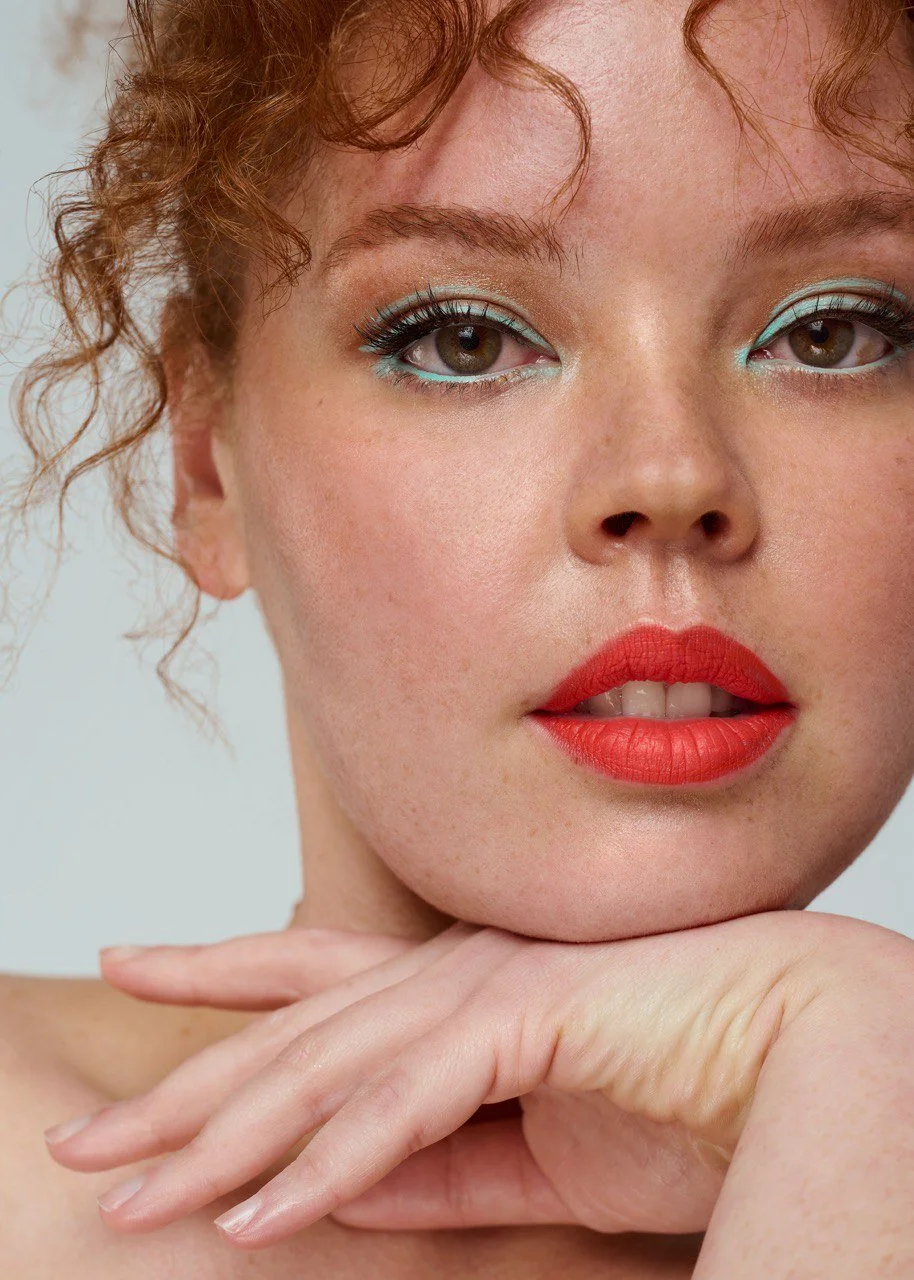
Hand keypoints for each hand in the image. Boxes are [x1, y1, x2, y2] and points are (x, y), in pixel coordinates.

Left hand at [42, 911, 907, 1256]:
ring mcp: (485, 986)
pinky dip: (332, 1162)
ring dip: (226, 1140)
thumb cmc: (679, 1086)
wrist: (801, 1042)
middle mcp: (452, 970)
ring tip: (137, 1198)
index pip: (303, 972)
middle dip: (180, 1090)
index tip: (131, 960)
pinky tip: (261, 1216)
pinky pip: (407, 1104)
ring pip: (323, 1068)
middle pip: (286, 1033)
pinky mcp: (526, 1018)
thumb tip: (331, 1189)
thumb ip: (431, 1162)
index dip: (213, 966)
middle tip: (84, 1143)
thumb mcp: (527, 1154)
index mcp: (452, 985)